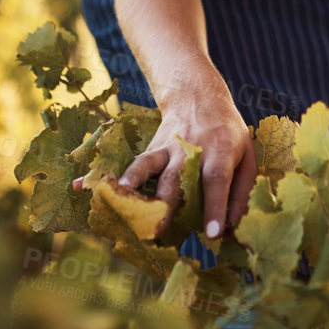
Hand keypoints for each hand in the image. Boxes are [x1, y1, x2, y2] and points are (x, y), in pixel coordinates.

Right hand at [70, 77, 256, 239]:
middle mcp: (189, 148)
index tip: (212, 233)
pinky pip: (127, 163)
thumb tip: (238, 229)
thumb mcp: (248, 155)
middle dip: (167, 205)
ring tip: (122, 203)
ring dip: (133, 184)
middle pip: (176, 177)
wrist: (198, 96)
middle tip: (159, 231)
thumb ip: (244, 190)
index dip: (214, 205)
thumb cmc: (228, 133)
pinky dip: (103, 174)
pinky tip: (80, 186)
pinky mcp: (150, 149)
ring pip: (147, 166)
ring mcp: (166, 148)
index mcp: (220, 149)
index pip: (216, 179)